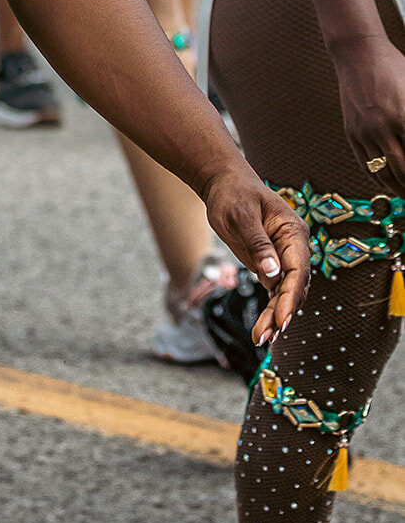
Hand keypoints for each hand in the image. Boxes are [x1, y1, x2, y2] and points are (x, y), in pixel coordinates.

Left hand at [201, 167, 309, 345]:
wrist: (222, 184)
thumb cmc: (233, 194)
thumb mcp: (241, 216)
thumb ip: (258, 244)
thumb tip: (273, 273)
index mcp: (293, 233)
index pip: (299, 270)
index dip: (292, 296)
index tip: (283, 318)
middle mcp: (293, 248)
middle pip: (295, 287)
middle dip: (282, 312)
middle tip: (267, 335)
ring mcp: (283, 258)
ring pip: (285, 293)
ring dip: (276, 316)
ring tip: (261, 338)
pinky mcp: (269, 265)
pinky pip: (274, 291)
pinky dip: (270, 309)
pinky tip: (264, 328)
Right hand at [335, 36, 404, 194]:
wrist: (358, 54)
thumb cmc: (393, 68)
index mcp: (403, 117)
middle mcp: (383, 128)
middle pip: (402, 172)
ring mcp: (364, 131)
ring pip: (383, 173)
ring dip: (397, 188)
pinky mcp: (351, 132)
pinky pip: (365, 164)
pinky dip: (378, 179)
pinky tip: (387, 182)